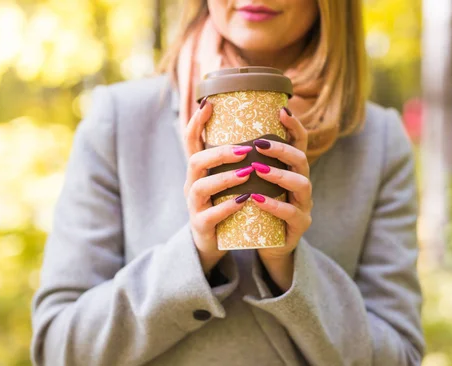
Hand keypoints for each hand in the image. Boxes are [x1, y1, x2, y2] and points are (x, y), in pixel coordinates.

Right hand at [183, 98, 253, 274]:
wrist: (215, 243)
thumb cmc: (225, 205)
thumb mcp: (228, 180)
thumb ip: (237, 160)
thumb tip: (260, 131)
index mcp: (199, 171)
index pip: (191, 141)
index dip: (197, 122)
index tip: (210, 104)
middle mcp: (192, 185)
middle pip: (195, 161)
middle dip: (219, 153)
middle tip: (244, 149)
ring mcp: (194, 207)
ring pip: (200, 188)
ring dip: (224, 178)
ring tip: (247, 172)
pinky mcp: (201, 226)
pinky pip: (209, 216)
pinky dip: (226, 208)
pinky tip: (244, 201)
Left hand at [250, 107, 312, 290]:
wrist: (264, 245)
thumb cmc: (254, 208)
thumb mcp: (250, 182)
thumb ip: (242, 161)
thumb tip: (217, 130)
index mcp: (290, 170)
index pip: (298, 142)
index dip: (294, 126)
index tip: (281, 110)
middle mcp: (301, 184)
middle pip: (301, 159)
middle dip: (282, 149)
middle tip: (259, 144)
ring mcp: (303, 205)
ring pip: (301, 184)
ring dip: (279, 175)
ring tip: (257, 169)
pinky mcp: (298, 226)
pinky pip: (290, 213)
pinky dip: (273, 205)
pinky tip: (256, 199)